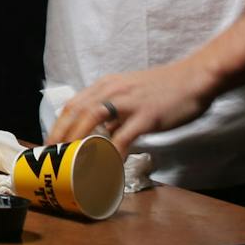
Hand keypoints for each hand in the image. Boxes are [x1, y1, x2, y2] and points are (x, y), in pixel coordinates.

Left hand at [48, 57, 222, 154]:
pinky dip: (111, 151)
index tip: (49, 142)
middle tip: (51, 155)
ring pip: (93, 118)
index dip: (58, 124)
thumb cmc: (165, 88)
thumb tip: (104, 134)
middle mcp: (112, 90)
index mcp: (107, 85)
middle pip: (77, 111)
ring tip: (68, 158)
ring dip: (77, 138)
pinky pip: (124, 136)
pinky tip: (105, 166)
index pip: (74, 104)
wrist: (194, 78)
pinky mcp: (146, 116)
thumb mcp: (132, 94)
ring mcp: (129, 102)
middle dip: (60, 134)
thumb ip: (116, 112)